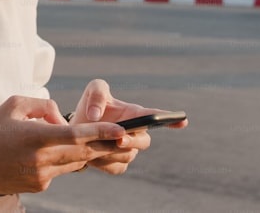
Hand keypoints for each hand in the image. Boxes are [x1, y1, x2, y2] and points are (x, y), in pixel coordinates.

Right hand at [0, 95, 127, 193]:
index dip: (102, 132)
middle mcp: (41, 159)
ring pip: (75, 162)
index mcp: (36, 137)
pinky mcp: (40, 186)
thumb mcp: (14, 105)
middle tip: (129, 138)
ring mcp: (42, 176)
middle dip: (107, 145)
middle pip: (83, 152)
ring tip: (102, 141)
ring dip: (87, 152)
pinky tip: (58, 152)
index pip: (76, 135)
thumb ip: (44, 106)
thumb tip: (64, 119)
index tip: (122, 130)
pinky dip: (66, 159)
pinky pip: (62, 170)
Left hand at [68, 79, 187, 173]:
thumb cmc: (92, 106)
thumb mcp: (94, 91)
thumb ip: (97, 96)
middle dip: (134, 141)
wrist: (77, 128)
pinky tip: (92, 155)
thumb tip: (96, 115)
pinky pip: (116, 168)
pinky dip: (103, 163)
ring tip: (93, 143)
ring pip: (128, 156)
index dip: (170, 119)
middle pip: (144, 141)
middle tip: (120, 139)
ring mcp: (128, 150)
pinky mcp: (117, 164)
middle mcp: (136, 133)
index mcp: (134, 113)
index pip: (155, 116)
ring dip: (112, 152)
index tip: (183, 120)